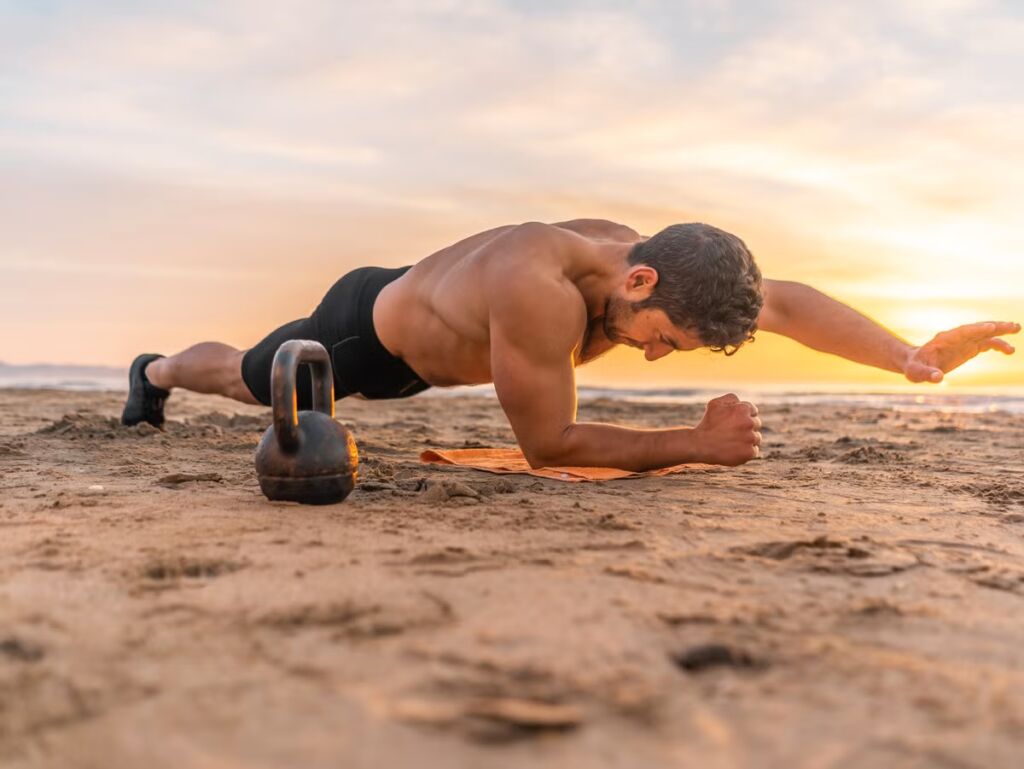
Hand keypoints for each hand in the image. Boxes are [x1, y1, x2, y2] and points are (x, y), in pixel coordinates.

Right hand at [692, 393, 761, 465]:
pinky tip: (734, 450)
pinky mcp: (749, 452)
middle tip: (731, 432)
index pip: (753, 411)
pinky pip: (754, 450)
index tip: (735, 422)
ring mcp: (750, 438)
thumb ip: (731, 398)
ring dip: (748, 439)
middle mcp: (749, 423)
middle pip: (756, 424)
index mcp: (743, 409)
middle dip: (746, 427)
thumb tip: (741, 401)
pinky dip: (745, 451)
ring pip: (756, 438)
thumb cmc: (707, 423)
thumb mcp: (715, 404)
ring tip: (732, 442)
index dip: (743, 416)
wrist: (700, 445)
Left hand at [904, 321, 1019, 382]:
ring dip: (1001, 333)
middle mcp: (956, 338)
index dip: (975, 330)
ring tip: (1017, 330)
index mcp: (943, 340)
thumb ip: (925, 374)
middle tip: (1013, 326)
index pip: (961, 332)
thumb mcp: (915, 372)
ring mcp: (964, 342)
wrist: (916, 363)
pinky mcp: (969, 348)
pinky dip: (997, 345)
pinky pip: (986, 344)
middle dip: (994, 327)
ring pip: (985, 334)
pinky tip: (1009, 350)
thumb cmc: (914, 367)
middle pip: (977, 329)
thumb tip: (938, 378)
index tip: (990, 327)